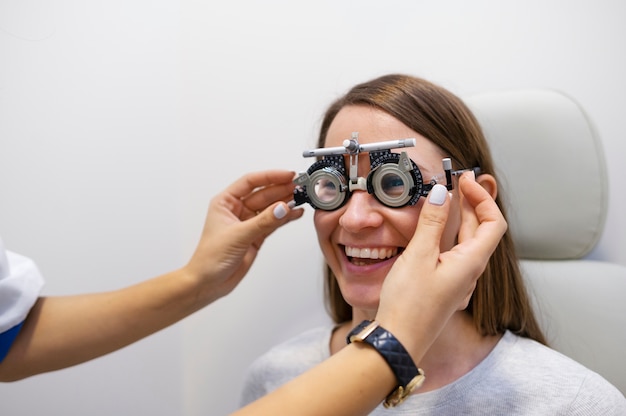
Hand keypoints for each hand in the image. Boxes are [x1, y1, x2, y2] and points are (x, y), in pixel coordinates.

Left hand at [183, 170, 303, 301]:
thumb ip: (263, 222)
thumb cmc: (210, 258)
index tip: (287, 176)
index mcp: (225, 202)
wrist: (209, 283)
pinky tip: (296, 213)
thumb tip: (282, 208)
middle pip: (264, 193)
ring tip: (302, 198)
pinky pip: (274, 222)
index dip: (270, 176)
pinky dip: (286, 217)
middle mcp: (237, 210)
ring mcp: (248, 222)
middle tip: (299, 187)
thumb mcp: (238, 236)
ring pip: (271, 207)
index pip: (250, 182)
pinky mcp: (257, 235)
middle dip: (281, 189)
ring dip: (286, 202)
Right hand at [375, 172, 506, 358]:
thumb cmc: (409, 305)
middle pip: (481, 230)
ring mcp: (458, 280)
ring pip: (467, 242)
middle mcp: (470, 272)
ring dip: (459, 218)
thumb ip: (432, 223)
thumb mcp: (419, 256)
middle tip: (455, 182)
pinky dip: (448, 234)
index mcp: (471, 262)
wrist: (398, 341)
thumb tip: (443, 194)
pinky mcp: (445, 286)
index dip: (482, 198)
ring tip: (445, 199)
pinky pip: (454, 253)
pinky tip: (432, 230)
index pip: (493, 223)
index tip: (464, 180)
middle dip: (471, 203)